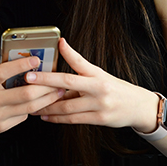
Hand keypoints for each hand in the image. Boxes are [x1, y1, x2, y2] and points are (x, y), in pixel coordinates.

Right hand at [0, 56, 64, 149]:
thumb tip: (1, 60)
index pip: (4, 72)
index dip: (21, 65)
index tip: (36, 59)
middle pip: (24, 93)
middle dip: (45, 86)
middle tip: (57, 80)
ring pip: (28, 107)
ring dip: (46, 99)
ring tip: (57, 92)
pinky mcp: (0, 127)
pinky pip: (21, 116)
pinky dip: (31, 109)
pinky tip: (39, 103)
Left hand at [25, 38, 158, 129]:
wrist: (138, 107)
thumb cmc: (115, 89)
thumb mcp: (100, 74)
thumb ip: (80, 66)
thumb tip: (61, 48)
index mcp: (97, 74)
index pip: (79, 61)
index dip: (67, 52)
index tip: (55, 45)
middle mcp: (98, 87)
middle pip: (68, 83)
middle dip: (45, 81)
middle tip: (28, 79)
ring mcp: (99, 104)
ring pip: (67, 105)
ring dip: (47, 106)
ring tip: (31, 104)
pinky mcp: (99, 119)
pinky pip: (73, 119)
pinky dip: (57, 118)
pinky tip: (45, 116)